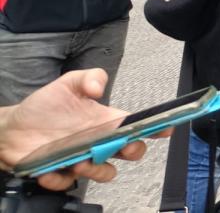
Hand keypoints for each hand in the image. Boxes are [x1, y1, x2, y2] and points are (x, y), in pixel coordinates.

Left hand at [0, 69, 165, 190]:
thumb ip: (88, 77)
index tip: (164, 128)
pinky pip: (67, 183)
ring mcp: (82, 159)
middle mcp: (99, 142)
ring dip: (98, 170)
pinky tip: (50, 169)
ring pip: (106, 173)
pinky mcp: (61, 173)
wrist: (12, 126)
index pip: (138, 126)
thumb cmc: (44, 106)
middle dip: (133, 151)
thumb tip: (99, 88)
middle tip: (122, 146)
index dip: (156, 127)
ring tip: (82, 160)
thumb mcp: (68, 83)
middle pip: (130, 152)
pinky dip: (60, 178)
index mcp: (106, 122)